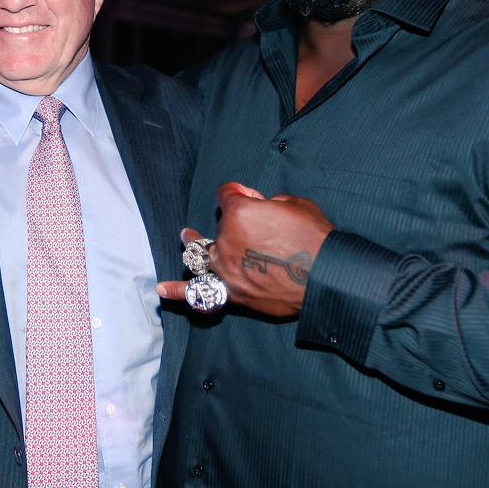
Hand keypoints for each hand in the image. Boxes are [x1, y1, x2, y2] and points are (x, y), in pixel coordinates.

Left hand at [158, 182, 334, 316]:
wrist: (327, 277)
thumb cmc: (315, 237)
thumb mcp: (295, 204)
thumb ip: (270, 202)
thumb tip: (262, 207)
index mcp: (239, 211)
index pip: (228, 195)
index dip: (240, 194)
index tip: (251, 197)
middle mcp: (226, 239)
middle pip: (219, 225)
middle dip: (229, 221)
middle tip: (241, 223)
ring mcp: (226, 268)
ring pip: (202, 254)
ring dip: (194, 245)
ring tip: (186, 238)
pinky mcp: (232, 293)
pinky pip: (199, 293)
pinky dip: (178, 291)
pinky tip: (162, 289)